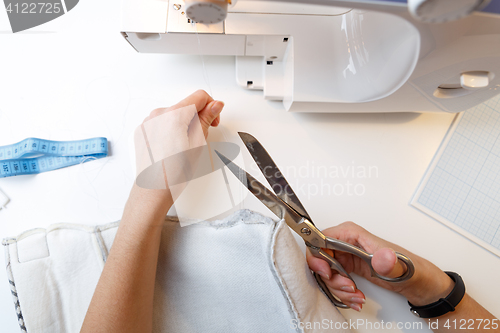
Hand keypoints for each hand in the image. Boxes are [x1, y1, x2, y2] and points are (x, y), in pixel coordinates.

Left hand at [134, 90, 223, 194]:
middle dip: (197, 117)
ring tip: (185, 145)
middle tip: (201, 136)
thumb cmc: (174, 171)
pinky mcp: (142, 131)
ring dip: (183, 124)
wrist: (153, 188)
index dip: (211, 107)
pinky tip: (172, 147)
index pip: (200, 96)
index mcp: (174, 114)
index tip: (213, 119)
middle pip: (186, 105)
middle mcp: (158, 114)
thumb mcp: (198, 142)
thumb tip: (215, 105)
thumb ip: (207, 118)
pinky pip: (160, 123)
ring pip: (173, 114)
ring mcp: (148, 122)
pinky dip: (169, 130)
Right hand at [306, 221, 453, 310]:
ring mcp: (346, 254)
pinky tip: (356, 296)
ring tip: (356, 294)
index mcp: (353, 234)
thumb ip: (390, 262)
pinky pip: (333, 279)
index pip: (320, 238)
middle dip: (331, 278)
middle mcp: (346, 242)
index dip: (318, 257)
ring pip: (326, 271)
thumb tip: (381, 257)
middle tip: (347, 286)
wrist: (419, 282)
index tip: (328, 273)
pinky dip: (342, 292)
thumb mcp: (400, 267)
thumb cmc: (410, 269)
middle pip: (320, 258)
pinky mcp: (348, 266)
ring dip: (338, 288)